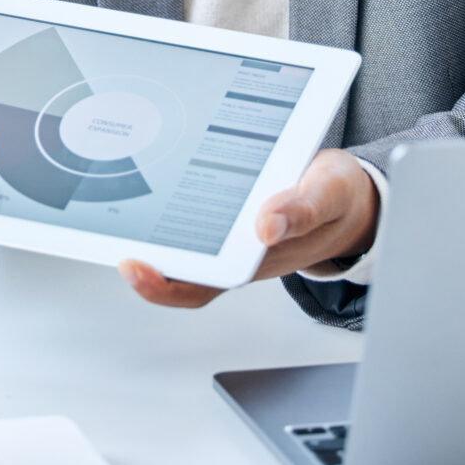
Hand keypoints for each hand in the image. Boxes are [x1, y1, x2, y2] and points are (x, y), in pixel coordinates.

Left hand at [119, 148, 379, 307]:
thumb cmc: (340, 195)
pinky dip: (172, 205)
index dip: (162, 284)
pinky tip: (151, 179)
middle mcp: (239, 252)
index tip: (133, 265)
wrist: (353, 193)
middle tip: (111, 234)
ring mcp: (233, 235)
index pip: (201, 285)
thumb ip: (303, 208)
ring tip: (116, 206)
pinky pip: (196, 218)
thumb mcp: (331, 191)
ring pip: (183, 244)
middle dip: (142, 258)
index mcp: (262, 256)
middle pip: (179, 267)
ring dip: (151, 231)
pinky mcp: (232, 213)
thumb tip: (266, 226)